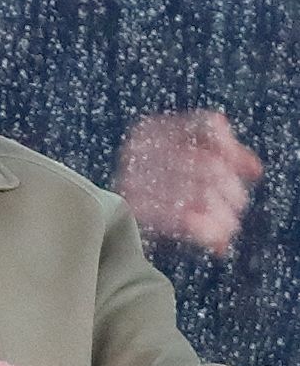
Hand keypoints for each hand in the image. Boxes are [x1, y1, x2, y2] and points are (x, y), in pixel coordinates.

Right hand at [115, 110, 262, 255]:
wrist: (112, 233)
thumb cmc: (153, 197)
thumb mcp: (183, 168)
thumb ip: (218, 156)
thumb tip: (253, 169)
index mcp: (148, 131)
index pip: (207, 126)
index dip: (231, 150)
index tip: (248, 170)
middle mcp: (138, 151)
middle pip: (211, 164)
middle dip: (231, 189)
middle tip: (234, 204)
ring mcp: (132, 181)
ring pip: (203, 193)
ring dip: (223, 215)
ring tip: (227, 226)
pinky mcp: (133, 212)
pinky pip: (185, 219)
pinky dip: (205, 229)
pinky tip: (214, 239)